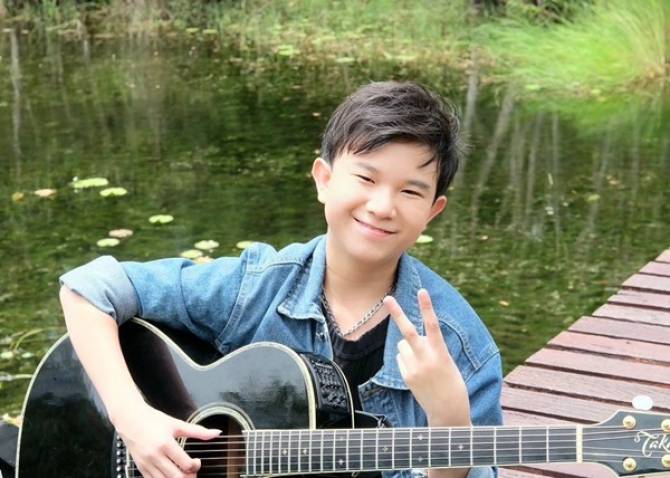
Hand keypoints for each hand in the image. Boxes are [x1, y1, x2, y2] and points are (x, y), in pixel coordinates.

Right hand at [113, 400, 220, 477]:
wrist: (129, 419)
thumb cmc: (153, 420)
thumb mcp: (177, 424)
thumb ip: (198, 431)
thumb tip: (217, 432)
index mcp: (165, 444)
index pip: (185, 464)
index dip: (196, 466)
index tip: (197, 461)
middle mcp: (155, 456)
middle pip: (176, 477)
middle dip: (188, 477)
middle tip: (192, 472)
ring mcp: (146, 464)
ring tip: (183, 473)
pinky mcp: (140, 468)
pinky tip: (170, 475)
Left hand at [383, 289, 470, 426]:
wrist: (447, 411)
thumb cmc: (451, 382)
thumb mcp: (446, 361)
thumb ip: (430, 347)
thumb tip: (409, 338)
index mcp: (441, 353)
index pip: (433, 325)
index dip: (427, 307)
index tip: (422, 291)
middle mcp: (426, 359)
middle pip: (408, 332)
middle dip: (397, 313)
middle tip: (387, 298)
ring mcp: (414, 368)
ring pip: (403, 345)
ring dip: (409, 347)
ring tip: (423, 363)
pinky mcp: (406, 376)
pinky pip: (401, 358)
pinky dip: (407, 359)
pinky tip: (418, 372)